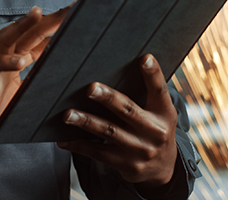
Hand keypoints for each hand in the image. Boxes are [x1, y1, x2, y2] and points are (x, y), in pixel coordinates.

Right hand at [0, 5, 68, 166]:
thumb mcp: (20, 97)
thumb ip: (35, 85)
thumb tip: (62, 82)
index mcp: (16, 61)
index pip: (40, 40)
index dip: (58, 28)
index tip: (77, 14)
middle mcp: (4, 58)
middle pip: (28, 32)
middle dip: (49, 19)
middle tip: (71, 6)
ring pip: (8, 39)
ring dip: (23, 25)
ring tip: (39, 14)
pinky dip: (6, 62)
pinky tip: (21, 61)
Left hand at [57, 54, 178, 189]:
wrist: (164, 169)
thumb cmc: (154, 128)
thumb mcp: (159, 111)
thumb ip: (146, 90)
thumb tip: (128, 61)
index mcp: (163, 112)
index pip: (159, 90)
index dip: (153, 74)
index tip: (144, 58)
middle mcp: (154, 132)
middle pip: (127, 110)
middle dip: (108, 98)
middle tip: (90, 88)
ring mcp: (140, 150)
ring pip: (109, 132)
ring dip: (86, 122)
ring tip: (68, 114)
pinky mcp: (126, 165)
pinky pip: (98, 153)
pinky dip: (79, 145)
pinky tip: (63, 140)